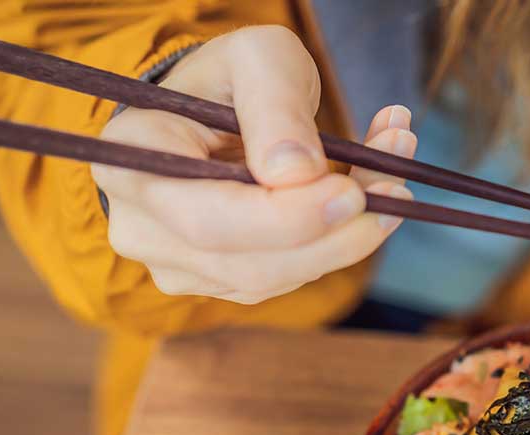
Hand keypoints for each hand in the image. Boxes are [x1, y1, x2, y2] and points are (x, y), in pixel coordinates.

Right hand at [94, 25, 416, 304]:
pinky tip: (370, 192)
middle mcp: (142, 229)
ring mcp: (181, 266)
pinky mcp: (226, 281)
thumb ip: (276, 107)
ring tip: (393, 174)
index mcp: (132, 162)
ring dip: (350, 237)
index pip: (206, 219)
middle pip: (248, 265)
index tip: (351, 192)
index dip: (286, 219)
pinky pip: (293, 275)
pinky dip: (341, 241)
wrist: (217, 110)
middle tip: (397, 193)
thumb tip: (297, 175)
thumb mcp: (257, 59)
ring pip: (279, 278)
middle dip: (334, 238)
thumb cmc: (230, 78)